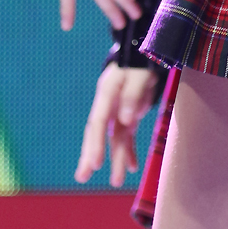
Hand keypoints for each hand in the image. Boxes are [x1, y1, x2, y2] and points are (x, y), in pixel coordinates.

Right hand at [75, 62, 157, 186]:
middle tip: (83, 176)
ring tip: (116, 181)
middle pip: (97, 132)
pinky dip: (129, 150)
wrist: (145, 46)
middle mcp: (110, 103)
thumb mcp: (140, 71)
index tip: (95, 164)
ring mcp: (119, 109)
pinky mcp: (130, 112)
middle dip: (91, 155)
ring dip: (115, 159)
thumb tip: (127, 120)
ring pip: (114, 138)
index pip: (98, 121)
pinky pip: (127, 135)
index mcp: (107, 91)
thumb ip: (133, 94)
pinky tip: (131, 167)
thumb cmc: (142, 57)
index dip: (95, 143)